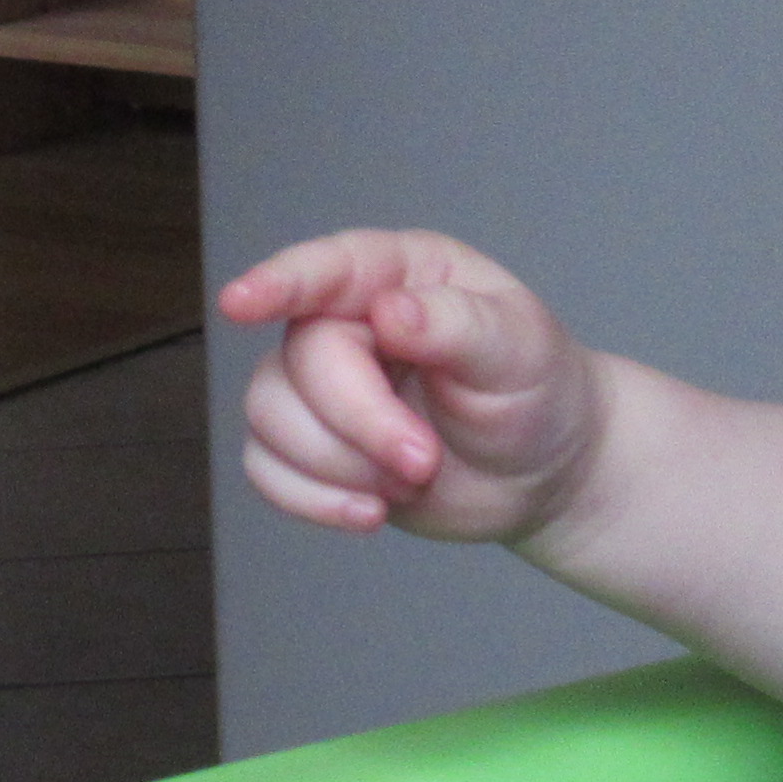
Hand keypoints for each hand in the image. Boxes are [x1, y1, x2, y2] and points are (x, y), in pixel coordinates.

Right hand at [218, 230, 605, 546]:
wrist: (543, 473)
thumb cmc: (536, 392)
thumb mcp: (520, 349)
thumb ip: (458, 325)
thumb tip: (390, 312)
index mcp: (399, 274)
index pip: (327, 269)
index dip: (280, 282)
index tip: (240, 304)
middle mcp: (348, 320)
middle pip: (301, 362)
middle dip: (361, 424)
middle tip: (425, 461)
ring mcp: (322, 385)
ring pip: (269, 416)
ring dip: (340, 466)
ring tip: (413, 478)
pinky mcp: (311, 445)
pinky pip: (265, 468)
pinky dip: (313, 500)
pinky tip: (370, 512)